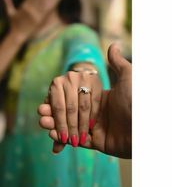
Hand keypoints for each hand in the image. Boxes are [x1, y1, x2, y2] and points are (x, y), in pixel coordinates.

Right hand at [2, 0, 60, 39]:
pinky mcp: (39, 22)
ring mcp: (35, 17)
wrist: (18, 35)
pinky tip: (51, 3)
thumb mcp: (10, 13)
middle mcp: (29, 12)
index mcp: (23, 8)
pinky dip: (47, 8)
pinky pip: (44, 14)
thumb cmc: (14, 24)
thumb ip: (8, 2)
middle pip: (37, 0)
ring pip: (42, 5)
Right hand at [38, 44, 131, 158]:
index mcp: (99, 98)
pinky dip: (63, 138)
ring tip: (43, 123)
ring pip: (70, 126)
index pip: (73, 98)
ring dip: (55, 125)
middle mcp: (95, 112)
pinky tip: (53, 134)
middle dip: (54, 114)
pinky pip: (77, 140)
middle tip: (41, 114)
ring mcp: (95, 127)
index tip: (46, 101)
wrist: (145, 129)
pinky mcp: (96, 142)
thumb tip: (113, 45)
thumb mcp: (128, 78)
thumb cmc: (136, 101)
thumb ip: (118, 63)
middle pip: (68, 113)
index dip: (59, 100)